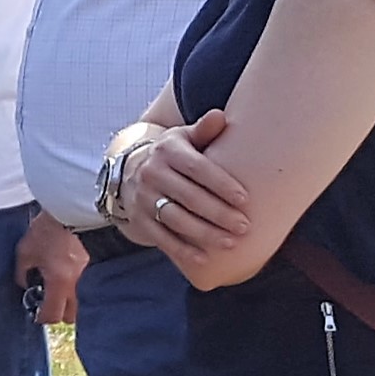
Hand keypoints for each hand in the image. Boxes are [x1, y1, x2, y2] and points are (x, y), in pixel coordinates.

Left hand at [15, 212, 86, 326]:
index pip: (53, 316)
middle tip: (47, 299)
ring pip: (80, 300)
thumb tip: (24, 284)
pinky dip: (75, 283)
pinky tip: (64, 269)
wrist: (71, 208)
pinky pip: (85, 283)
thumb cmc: (47, 229)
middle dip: (58, 312)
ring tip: (56, 283)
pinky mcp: (94, 264)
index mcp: (60, 282)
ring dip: (68, 299)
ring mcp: (88, 274)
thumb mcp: (26, 251)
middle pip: (71, 316)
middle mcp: (78, 283)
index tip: (35, 313)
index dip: (41, 318)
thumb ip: (22, 272)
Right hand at [110, 109, 245, 255]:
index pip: (197, 169)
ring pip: (176, 219)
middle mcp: (152, 174)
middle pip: (188, 197)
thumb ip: (203, 130)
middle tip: (244, 226)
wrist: (129, 171)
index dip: (221, 184)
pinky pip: (162, 238)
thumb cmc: (171, 154)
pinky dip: (182, 250)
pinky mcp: (140, 221)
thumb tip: (220, 116)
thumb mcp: (183, 138)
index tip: (245, 199)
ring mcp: (143, 199)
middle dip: (218, 213)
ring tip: (230, 242)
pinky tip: (203, 258)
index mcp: (167, 151)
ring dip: (204, 233)